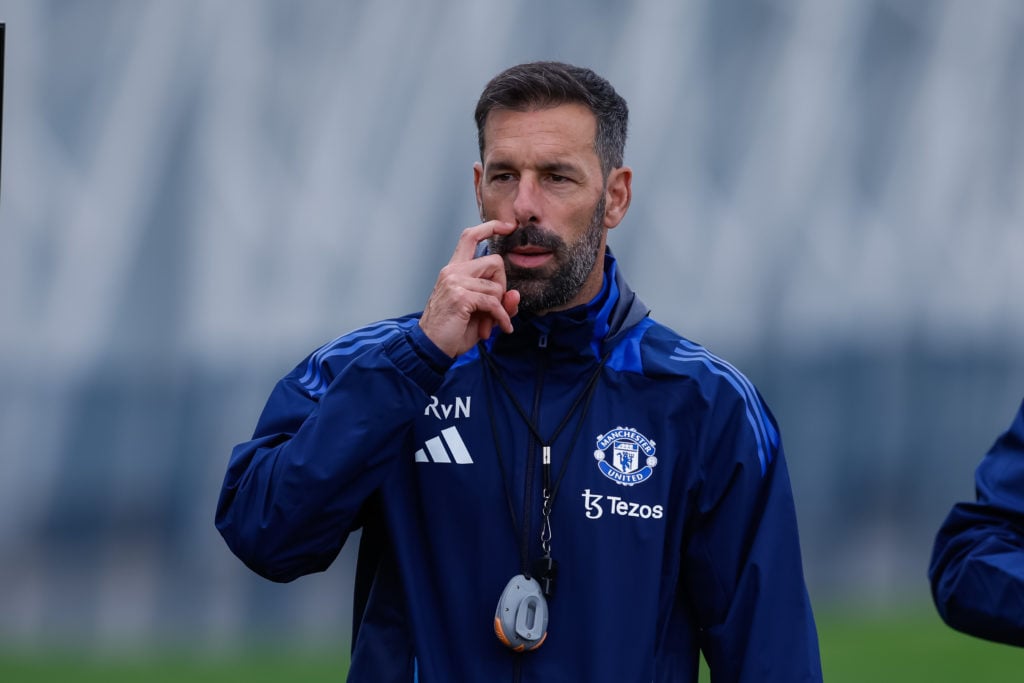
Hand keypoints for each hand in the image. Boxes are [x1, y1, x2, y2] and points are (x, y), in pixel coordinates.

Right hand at [419, 221, 520, 356]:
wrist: (431, 347)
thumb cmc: (452, 329)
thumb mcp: (480, 313)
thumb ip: (498, 302)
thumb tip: (515, 294)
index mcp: (454, 269)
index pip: (470, 237)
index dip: (490, 227)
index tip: (508, 226)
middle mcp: (453, 271)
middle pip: (494, 261)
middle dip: (502, 285)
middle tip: (496, 306)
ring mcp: (455, 282)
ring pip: (496, 286)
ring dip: (500, 309)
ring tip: (491, 324)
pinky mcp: (460, 296)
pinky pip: (494, 303)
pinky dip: (501, 318)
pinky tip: (500, 328)